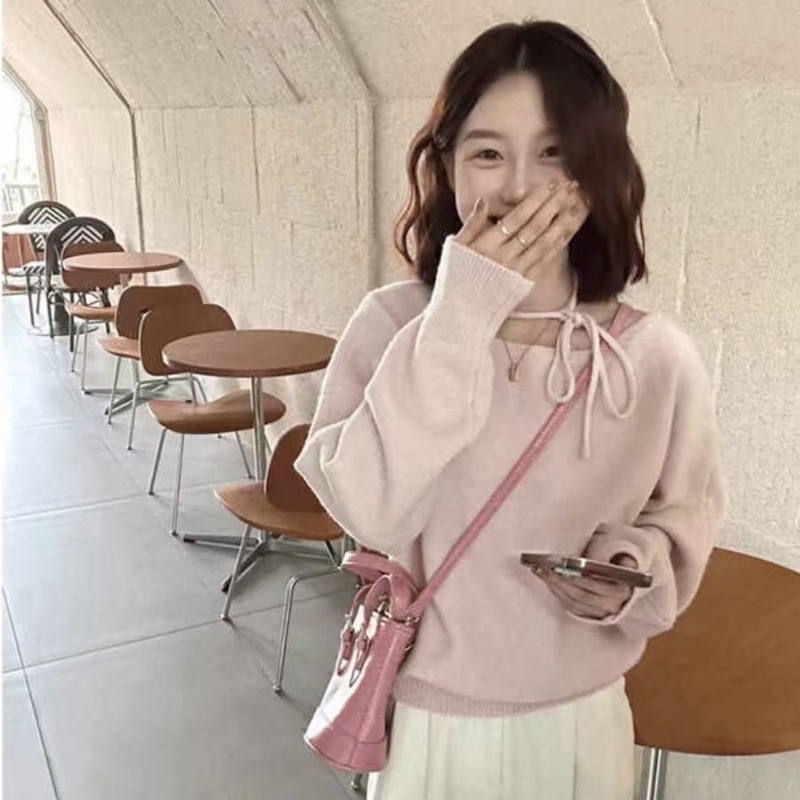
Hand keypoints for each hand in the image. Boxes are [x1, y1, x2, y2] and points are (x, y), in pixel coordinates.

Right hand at [453, 180, 589, 281]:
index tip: (551, 183)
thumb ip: (471, 224)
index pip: (518, 216)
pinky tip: (568, 230)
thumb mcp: (456, 248)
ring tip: (576, 203)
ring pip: (545, 241)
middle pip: (536, 226)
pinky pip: (545, 260)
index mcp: (487, 245)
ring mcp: (517, 270)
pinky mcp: (524, 283)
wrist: (459, 314)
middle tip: (571, 185)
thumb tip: (483, 201)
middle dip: (555, 203)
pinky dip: (558, 244)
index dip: (537, 199)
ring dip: (563, 220)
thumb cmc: (454, 278)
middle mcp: (505, 256)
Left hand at [530, 554, 637, 620]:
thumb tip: (615, 554)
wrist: (633, 583)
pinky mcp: (591, 615)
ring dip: (554, 587)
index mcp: (622, 592)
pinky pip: (571, 607)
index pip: (592, 586)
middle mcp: (611, 606)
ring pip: (572, 602)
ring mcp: (601, 613)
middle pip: (579, 595)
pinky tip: (548, 581)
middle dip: (558, 581)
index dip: (573, 577)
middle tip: (542, 567)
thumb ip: (624, 557)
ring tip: (540, 571)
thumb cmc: (625, 564)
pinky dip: (558, 594)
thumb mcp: (629, 558)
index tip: (558, 567)